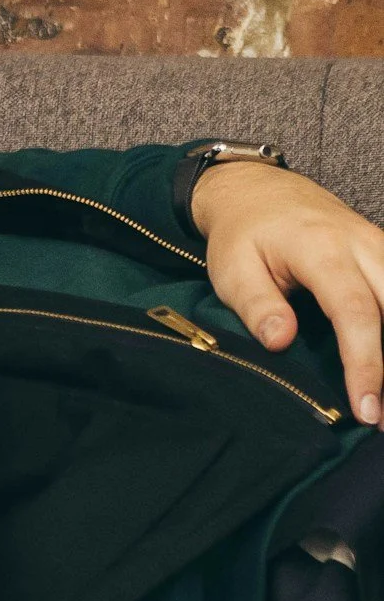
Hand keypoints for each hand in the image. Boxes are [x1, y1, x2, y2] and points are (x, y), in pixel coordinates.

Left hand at [192, 160, 383, 424]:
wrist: (258, 191)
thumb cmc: (243, 234)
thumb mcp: (231, 267)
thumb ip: (256, 304)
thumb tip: (280, 343)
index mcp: (322, 249)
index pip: (355, 313)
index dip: (365, 363)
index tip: (367, 409)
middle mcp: (364, 246)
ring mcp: (382, 247)